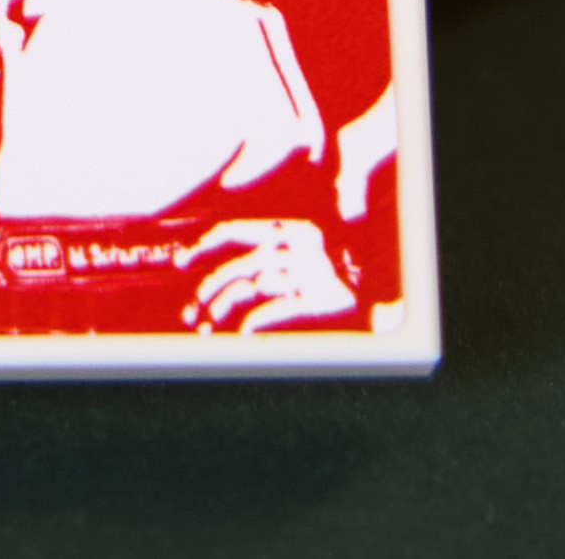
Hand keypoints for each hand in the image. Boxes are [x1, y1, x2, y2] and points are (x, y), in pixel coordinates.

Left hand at [175, 219, 354, 332]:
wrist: (384, 282)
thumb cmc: (337, 267)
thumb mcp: (303, 245)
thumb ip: (267, 248)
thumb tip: (228, 266)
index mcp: (285, 229)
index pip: (231, 231)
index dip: (202, 246)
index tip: (181, 262)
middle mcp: (290, 247)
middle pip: (234, 266)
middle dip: (206, 289)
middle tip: (191, 311)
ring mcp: (304, 273)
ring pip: (247, 288)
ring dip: (222, 310)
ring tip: (208, 328)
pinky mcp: (317, 299)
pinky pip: (274, 310)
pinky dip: (253, 322)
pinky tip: (240, 335)